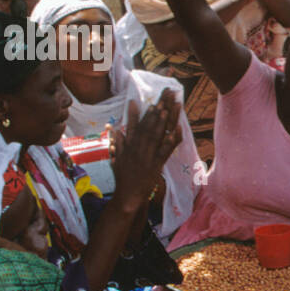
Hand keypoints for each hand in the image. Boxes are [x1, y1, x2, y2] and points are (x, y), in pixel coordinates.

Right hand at [111, 90, 181, 210]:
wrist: (127, 194)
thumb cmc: (123, 176)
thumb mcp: (115, 157)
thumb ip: (116, 141)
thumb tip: (113, 127)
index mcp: (129, 145)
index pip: (136, 125)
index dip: (141, 112)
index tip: (146, 100)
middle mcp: (138, 147)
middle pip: (148, 125)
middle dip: (157, 109)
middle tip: (164, 95)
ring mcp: (147, 155)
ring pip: (155, 135)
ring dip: (162, 120)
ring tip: (167, 107)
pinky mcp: (156, 165)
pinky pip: (165, 151)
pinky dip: (170, 141)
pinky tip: (176, 131)